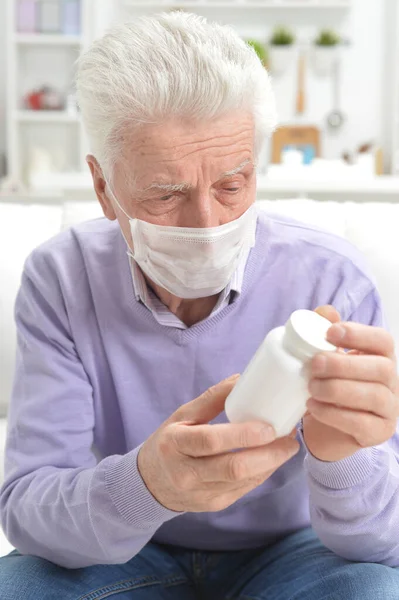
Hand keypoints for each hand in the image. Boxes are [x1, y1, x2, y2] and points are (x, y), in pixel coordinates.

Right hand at [138, 375, 299, 512]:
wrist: (151, 483)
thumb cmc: (170, 442)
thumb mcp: (182, 415)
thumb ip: (212, 398)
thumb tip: (242, 379)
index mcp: (175, 445)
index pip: (211, 441)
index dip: (243, 435)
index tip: (269, 427)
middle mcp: (186, 474)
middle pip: (233, 467)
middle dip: (268, 454)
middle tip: (290, 439)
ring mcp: (201, 493)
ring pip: (243, 481)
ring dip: (271, 463)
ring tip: (287, 446)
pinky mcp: (214, 505)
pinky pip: (245, 489)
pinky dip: (263, 473)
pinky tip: (273, 459)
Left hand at [303, 305, 398, 461]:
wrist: (325, 428)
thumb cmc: (329, 385)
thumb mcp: (325, 358)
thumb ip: (326, 333)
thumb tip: (325, 312)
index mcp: (381, 358)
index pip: (383, 341)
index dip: (359, 334)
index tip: (330, 333)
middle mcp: (391, 382)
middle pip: (381, 368)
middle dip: (344, 364)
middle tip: (314, 364)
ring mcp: (389, 410)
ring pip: (373, 396)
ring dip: (338, 389)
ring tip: (311, 387)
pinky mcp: (378, 433)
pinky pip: (361, 423)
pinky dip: (334, 414)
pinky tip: (314, 407)